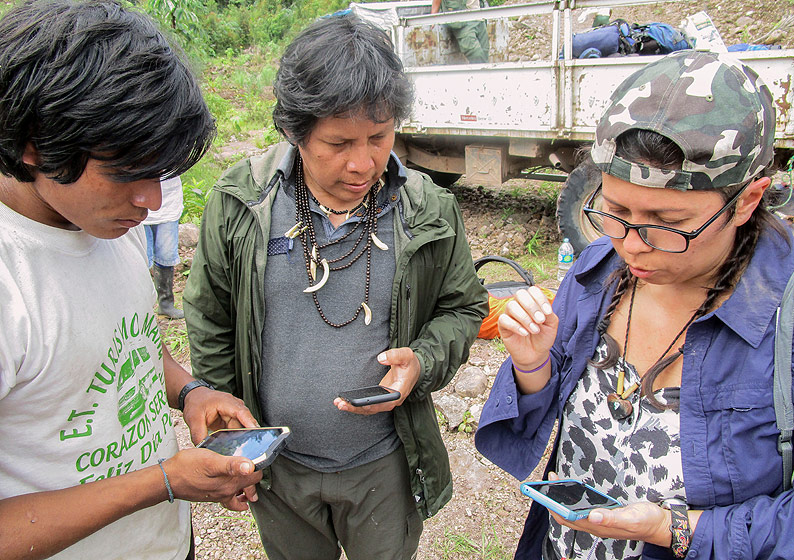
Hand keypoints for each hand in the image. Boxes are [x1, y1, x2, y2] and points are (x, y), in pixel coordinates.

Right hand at [164, 448, 262, 511]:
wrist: (166, 479)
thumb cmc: (186, 467)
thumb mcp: (211, 461)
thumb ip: (231, 465)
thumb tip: (250, 467)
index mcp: (230, 483)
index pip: (255, 476)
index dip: (260, 465)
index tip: (262, 455)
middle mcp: (226, 492)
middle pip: (249, 486)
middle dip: (255, 478)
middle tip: (257, 465)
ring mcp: (218, 495)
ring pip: (239, 495)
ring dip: (246, 489)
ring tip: (249, 479)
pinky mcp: (210, 495)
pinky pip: (227, 497)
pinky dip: (233, 494)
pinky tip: (229, 486)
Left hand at [182, 387, 258, 445]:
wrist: (195, 397)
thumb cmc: (197, 402)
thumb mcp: (193, 418)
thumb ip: (198, 434)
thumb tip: (203, 448)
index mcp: (226, 402)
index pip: (242, 412)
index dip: (249, 423)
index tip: (256, 433)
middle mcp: (235, 407)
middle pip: (245, 423)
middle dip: (247, 436)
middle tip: (246, 450)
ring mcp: (236, 414)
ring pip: (242, 429)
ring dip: (241, 439)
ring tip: (238, 451)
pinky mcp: (234, 420)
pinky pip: (238, 431)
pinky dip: (236, 438)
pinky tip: (233, 447)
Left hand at [333, 347, 419, 415]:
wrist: (414, 369)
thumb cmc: (410, 363)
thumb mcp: (406, 355)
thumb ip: (394, 355)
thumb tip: (381, 358)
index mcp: (399, 391)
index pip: (384, 402)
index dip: (371, 404)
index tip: (358, 402)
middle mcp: (392, 400)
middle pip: (373, 408)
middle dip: (356, 407)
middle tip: (341, 404)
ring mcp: (385, 401)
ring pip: (369, 409)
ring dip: (353, 408)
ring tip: (338, 403)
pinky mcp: (380, 398)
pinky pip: (367, 405)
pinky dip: (356, 405)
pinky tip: (344, 401)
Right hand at [498, 287, 557, 370]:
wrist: (536, 353)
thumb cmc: (543, 337)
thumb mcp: (552, 324)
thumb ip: (549, 314)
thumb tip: (543, 309)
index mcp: (532, 301)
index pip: (532, 290)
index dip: (540, 299)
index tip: (548, 313)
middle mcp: (519, 305)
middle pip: (520, 294)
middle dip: (531, 306)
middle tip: (540, 320)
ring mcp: (510, 314)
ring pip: (511, 306)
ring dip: (525, 318)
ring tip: (534, 330)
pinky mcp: (502, 325)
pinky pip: (504, 319)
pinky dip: (516, 326)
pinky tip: (525, 333)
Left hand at [545, 472, 670, 546]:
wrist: (660, 524)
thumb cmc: (647, 522)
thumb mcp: (631, 518)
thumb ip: (612, 518)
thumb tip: (592, 516)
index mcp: (598, 527)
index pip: (567, 518)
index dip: (553, 506)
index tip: (543, 492)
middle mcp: (595, 525)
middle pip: (566, 515)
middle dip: (552, 500)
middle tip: (546, 482)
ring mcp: (598, 521)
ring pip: (573, 512)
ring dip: (561, 500)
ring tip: (554, 483)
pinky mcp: (603, 516)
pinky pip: (582, 509)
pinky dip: (573, 499)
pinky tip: (572, 491)